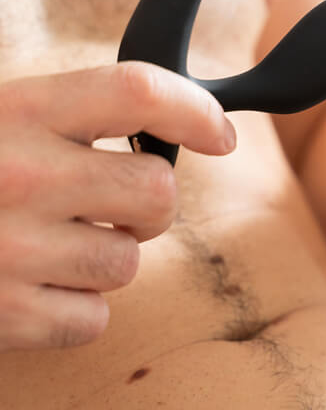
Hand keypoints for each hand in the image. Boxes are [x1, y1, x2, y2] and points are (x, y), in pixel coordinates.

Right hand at [0, 62, 235, 351]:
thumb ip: (66, 119)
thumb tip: (165, 133)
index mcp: (15, 112)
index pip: (137, 91)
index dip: (194, 110)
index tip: (220, 134)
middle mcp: (19, 176)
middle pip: (156, 191)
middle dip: (150, 203)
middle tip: (113, 203)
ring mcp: (11, 251)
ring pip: (129, 261)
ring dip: (105, 255)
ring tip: (50, 243)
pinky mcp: (3, 317)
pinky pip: (94, 318)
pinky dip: (75, 308)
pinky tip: (31, 286)